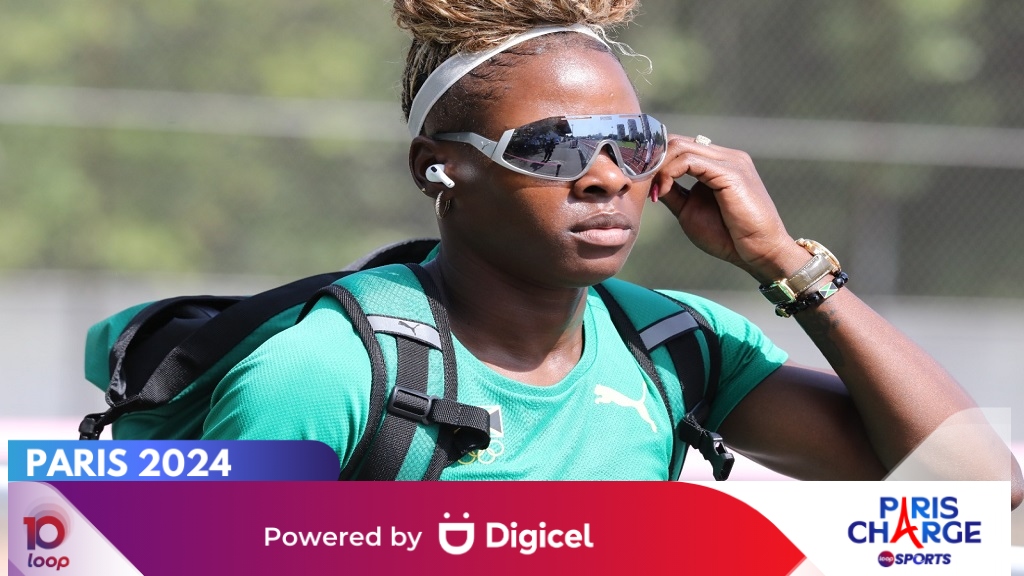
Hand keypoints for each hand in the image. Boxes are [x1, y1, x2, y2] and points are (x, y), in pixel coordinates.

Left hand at [651, 135, 807, 282]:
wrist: (758, 252)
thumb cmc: (728, 236)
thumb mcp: (690, 211)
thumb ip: (673, 193)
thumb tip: (650, 183)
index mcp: (718, 163)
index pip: (679, 146)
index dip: (655, 162)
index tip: (642, 185)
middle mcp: (726, 156)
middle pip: (676, 141)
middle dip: (653, 161)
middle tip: (641, 184)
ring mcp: (730, 160)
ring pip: (680, 146)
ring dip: (658, 168)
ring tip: (654, 192)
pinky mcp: (731, 171)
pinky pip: (689, 160)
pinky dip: (669, 173)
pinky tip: (663, 192)